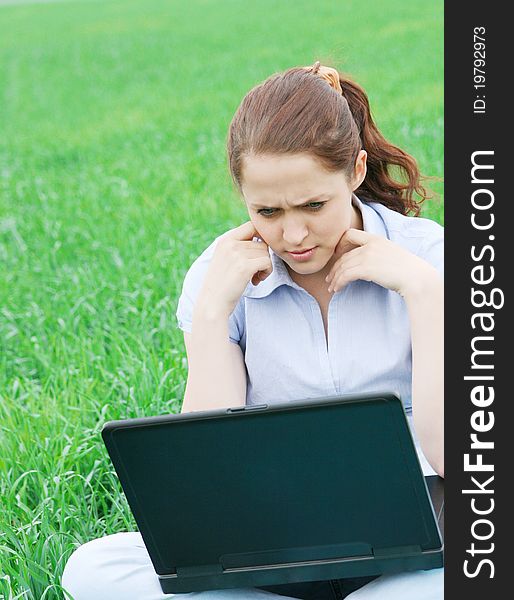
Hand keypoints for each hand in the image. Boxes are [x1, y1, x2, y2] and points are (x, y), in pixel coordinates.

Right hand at [197, 221, 272, 316]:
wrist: (212, 304)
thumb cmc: (222, 284)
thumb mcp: (225, 259)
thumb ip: (239, 247)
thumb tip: (263, 240)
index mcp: (225, 240)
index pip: (252, 225)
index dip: (261, 238)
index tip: (258, 254)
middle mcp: (230, 243)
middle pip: (262, 242)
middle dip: (262, 258)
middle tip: (255, 272)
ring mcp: (236, 254)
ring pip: (266, 253)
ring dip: (264, 267)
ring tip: (254, 278)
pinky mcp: (244, 267)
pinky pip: (267, 262)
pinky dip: (266, 273)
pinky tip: (255, 281)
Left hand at [325, 228, 439, 297]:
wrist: (416, 277)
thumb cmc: (407, 270)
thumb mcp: (391, 253)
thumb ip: (377, 253)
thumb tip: (367, 263)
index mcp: (376, 239)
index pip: (351, 234)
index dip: (340, 244)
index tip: (337, 255)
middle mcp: (369, 245)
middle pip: (344, 256)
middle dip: (335, 269)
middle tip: (329, 279)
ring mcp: (367, 256)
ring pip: (342, 267)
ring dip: (335, 279)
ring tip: (332, 288)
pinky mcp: (366, 269)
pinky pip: (345, 276)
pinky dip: (339, 283)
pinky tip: (337, 290)